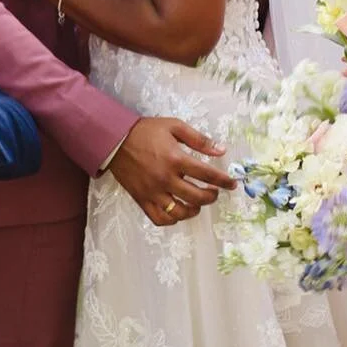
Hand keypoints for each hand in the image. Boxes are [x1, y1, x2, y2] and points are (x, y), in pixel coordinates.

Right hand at [109, 117, 236, 225]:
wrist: (115, 139)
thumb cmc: (145, 131)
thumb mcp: (174, 126)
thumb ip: (199, 139)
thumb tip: (221, 149)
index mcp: (176, 159)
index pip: (207, 174)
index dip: (224, 181)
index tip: (232, 184)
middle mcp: (166, 178)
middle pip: (196, 197)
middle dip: (211, 197)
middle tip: (214, 192)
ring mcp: (153, 191)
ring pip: (179, 213)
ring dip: (193, 211)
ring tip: (197, 203)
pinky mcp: (141, 199)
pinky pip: (159, 218)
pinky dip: (172, 220)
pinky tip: (178, 212)